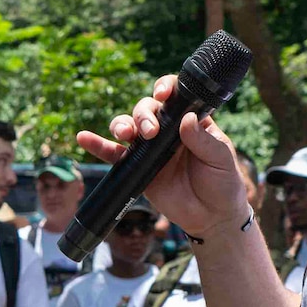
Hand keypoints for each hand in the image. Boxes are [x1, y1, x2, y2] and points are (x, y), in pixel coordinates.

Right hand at [76, 74, 253, 240]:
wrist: (212, 218)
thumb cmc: (223, 184)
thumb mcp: (221, 159)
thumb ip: (204, 140)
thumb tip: (186, 118)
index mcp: (191, 121)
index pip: (175, 95)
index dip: (165, 88)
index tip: (163, 94)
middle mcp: (168, 130)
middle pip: (146, 109)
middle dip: (143, 114)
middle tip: (150, 132)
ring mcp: (150, 148)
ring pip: (128, 126)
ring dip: (122, 124)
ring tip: (126, 134)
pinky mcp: (137, 168)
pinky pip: (114, 154)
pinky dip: (98, 145)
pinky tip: (83, 137)